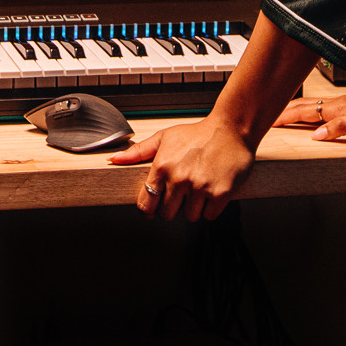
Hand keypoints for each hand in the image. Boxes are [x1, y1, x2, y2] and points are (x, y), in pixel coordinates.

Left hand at [108, 115, 256, 221]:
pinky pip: (209, 216)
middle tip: (182, 194)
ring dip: (193, 208)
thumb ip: (138, 152)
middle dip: (173, 208)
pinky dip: (210, 209)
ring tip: (198, 190)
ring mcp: (200, 187)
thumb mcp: (164, 137)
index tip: (155, 208)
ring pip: (189, 217)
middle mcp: (180, 178)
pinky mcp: (220, 193)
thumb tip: (114, 159)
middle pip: (167, 214)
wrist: (231, 129)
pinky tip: (211, 192)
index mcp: (163, 166)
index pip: (147, 204)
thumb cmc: (197, 134)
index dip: (150, 209)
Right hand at [274, 91, 345, 142]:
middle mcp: (341, 104)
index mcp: (341, 109)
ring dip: (296, 109)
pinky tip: (312, 115)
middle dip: (285, 109)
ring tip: (283, 114)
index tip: (270, 120)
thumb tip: (318, 134)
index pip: (306, 112)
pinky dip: (310, 110)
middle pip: (306, 106)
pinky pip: (324, 108)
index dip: (287, 116)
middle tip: (268, 115)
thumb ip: (342, 127)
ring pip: (314, 105)